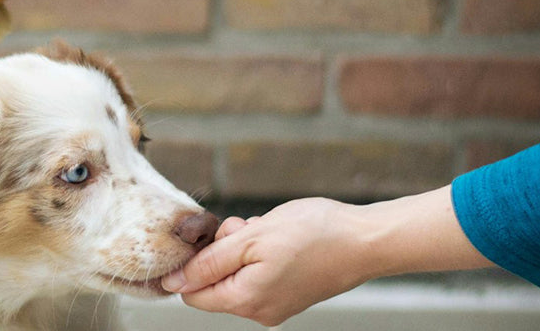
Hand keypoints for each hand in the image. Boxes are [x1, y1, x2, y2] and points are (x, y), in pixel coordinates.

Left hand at [159, 198, 377, 325]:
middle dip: (224, 250)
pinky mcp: (290, 295)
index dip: (195, 261)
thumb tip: (172, 282)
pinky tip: (281, 238)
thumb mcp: (251, 239)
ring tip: (269, 231)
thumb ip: (208, 262)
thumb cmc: (313, 234)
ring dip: (244, 248)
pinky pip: (259, 274)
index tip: (219, 236)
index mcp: (245, 301)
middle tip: (249, 228)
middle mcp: (258, 312)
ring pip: (237, 274)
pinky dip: (262, 253)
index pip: (192, 293)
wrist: (367, 240)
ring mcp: (276, 306)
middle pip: (215, 282)